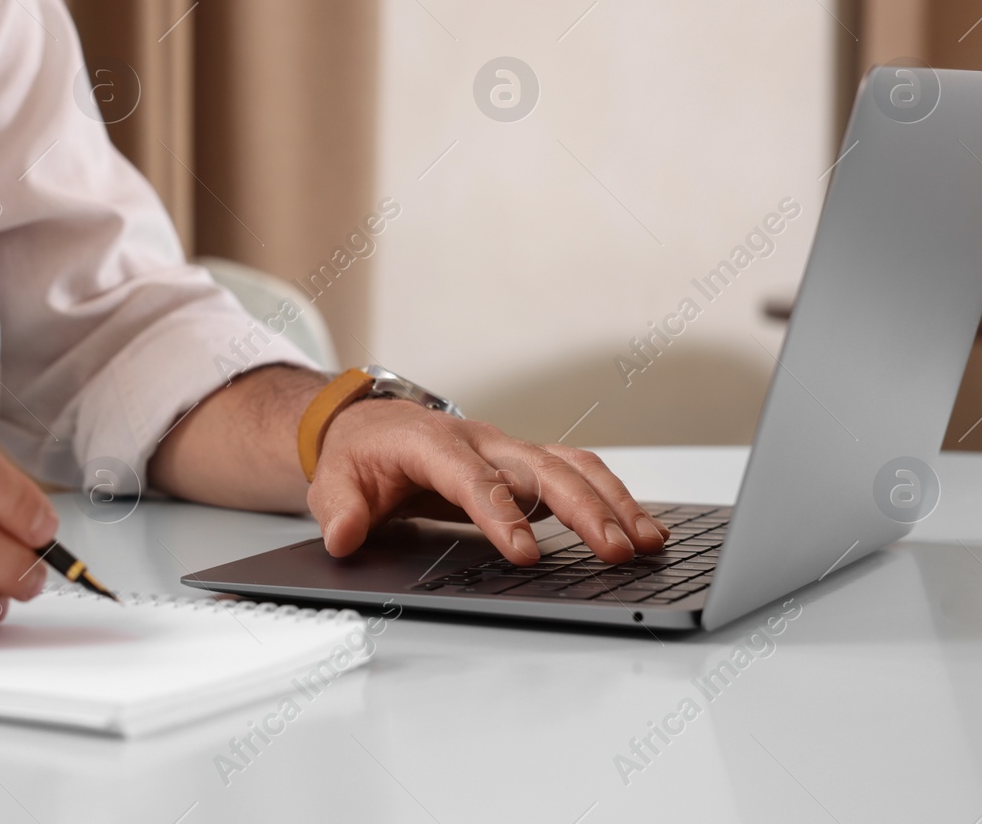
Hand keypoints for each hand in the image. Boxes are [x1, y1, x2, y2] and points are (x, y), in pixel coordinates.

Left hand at [309, 398, 668, 564]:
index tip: (527, 555)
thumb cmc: (359, 456)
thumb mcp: (333, 482)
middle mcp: (480, 441)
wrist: (369, 426)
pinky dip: (611, 496)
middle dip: (583, 509)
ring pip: (570, 466)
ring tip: (648, 543)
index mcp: (433, 443)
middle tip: (615, 551)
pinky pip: (575, 473)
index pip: (474, 479)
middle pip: (541, 468)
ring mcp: (507, 450)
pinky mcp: (524, 464)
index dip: (502, 515)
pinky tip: (640, 528)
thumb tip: (344, 537)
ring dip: (612, 501)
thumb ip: (339, 510)